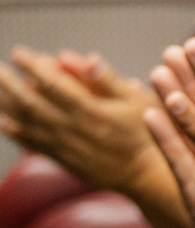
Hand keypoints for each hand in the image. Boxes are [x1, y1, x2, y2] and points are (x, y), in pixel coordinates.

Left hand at [0, 47, 160, 191]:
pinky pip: (34, 144)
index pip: (54, 85)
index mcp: (91, 112)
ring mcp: (66, 146)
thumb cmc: (146, 133)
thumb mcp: (137, 101)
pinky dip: (16, 132)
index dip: (34, 68)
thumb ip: (109, 81)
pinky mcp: (64, 160)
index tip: (19, 53)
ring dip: (7, 105)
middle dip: (10, 85)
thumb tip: (89, 57)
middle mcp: (74, 129)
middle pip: (32, 104)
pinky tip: (2, 120)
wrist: (146, 174)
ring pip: (28, 124)